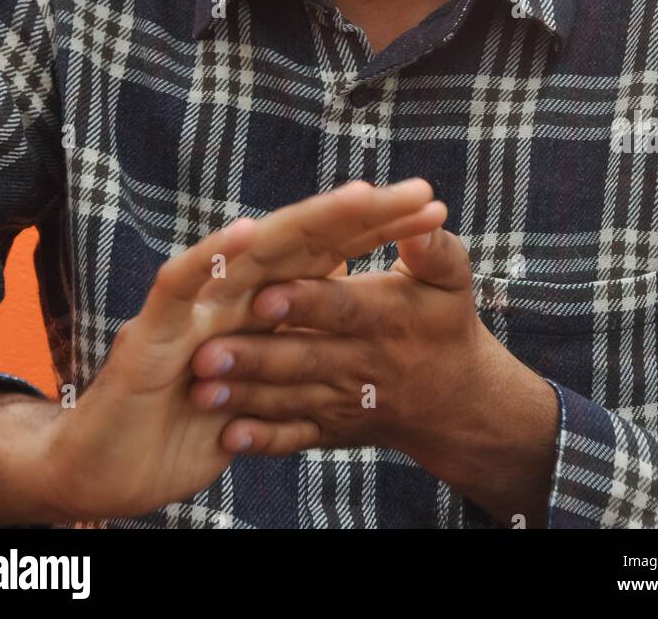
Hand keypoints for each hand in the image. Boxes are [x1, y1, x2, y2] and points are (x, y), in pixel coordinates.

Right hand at [42, 178, 445, 521]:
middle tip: (417, 192)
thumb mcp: (262, 391)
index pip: (329, 257)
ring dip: (306, 223)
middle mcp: (230, 294)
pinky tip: (248, 232)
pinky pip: (182, 285)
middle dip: (361, 215)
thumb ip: (298, 351)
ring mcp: (192, 307)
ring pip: (254, 251)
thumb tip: (355, 314)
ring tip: (359, 197)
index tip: (433, 210)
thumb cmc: (186, 427)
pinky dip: (213, 256)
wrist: (107, 473)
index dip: (377, 233)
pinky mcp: (150, 332)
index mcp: (260, 305)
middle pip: (303, 242)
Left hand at [190, 223, 508, 462]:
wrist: (457, 405)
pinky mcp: (331, 430)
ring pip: (290, 400)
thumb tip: (425, 215)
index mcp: (388, 317)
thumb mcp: (452, 281)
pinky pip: (295, 440)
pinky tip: (228, 439)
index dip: (304, 303)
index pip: (342, 308)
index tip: (262, 296)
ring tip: (200, 391)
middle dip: (256, 357)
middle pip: (304, 359)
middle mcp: (362, 362)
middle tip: (206, 353)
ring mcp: (343, 402)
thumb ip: (434, 249)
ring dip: (245, 397)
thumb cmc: (447, 325)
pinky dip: (262, 442)